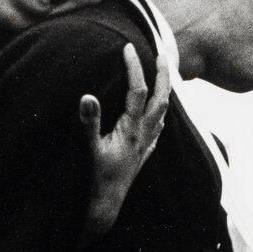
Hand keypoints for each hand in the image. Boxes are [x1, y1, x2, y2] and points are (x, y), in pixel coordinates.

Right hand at [79, 44, 170, 239]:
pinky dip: (161, 108)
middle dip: (163, 73)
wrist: (107, 204)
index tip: (128, 47)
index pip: (137, 91)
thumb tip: (87, 96)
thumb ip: (90, 123)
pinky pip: (160, 124)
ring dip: (165, 88)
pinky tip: (158, 106)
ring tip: (163, 71)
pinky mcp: (145, 151)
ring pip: (164, 110)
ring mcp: (147, 143)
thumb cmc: (97, 178)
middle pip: (162, 97)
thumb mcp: (90, 149)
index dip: (134, 67)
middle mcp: (144, 134)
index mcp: (131, 129)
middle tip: (162, 51)